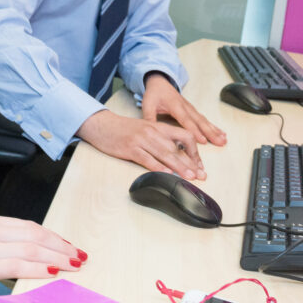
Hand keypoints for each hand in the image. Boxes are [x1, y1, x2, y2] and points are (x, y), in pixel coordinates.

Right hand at [0, 214, 85, 289]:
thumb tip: (12, 256)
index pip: (30, 226)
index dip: (52, 236)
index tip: (67, 245)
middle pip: (36, 235)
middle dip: (61, 245)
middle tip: (79, 255)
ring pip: (32, 248)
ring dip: (57, 256)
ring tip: (73, 264)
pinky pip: (16, 264)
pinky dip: (38, 267)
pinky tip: (52, 272)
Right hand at [77, 108, 209, 179]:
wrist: (102, 125)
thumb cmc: (125, 129)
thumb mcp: (146, 129)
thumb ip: (161, 139)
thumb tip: (177, 156)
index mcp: (159, 126)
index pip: (184, 136)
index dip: (194, 151)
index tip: (199, 165)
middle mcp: (152, 132)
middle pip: (176, 148)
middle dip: (191, 163)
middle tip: (201, 175)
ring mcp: (141, 140)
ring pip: (165, 154)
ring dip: (179, 167)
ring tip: (189, 177)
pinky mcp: (130, 148)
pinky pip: (146, 159)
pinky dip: (158, 167)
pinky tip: (166, 174)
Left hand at [141, 73, 226, 148]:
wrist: (159, 81)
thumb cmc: (154, 93)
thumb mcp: (147, 104)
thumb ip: (149, 118)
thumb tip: (150, 132)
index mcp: (175, 106)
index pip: (186, 120)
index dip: (195, 131)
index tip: (203, 140)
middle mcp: (186, 107)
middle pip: (200, 121)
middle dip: (210, 132)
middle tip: (220, 142)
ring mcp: (191, 108)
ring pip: (204, 120)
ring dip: (214, 130)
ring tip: (223, 139)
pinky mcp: (192, 110)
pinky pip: (204, 119)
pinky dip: (213, 126)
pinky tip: (220, 133)